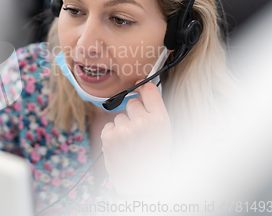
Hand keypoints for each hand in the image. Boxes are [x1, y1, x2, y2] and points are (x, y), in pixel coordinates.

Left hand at [100, 80, 171, 195]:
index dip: (143, 88)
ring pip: (119, 116)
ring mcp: (125, 130)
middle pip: (131, 102)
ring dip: (122, 127)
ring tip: (130, 144)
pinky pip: (108, 126)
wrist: (142, 183)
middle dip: (133, 114)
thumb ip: (153, 111)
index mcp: (160, 120)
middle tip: (139, 132)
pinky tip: (121, 147)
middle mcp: (143, 122)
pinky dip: (112, 135)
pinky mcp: (109, 137)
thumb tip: (141, 88)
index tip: (140, 89)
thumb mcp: (163, 133)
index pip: (149, 90)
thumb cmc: (153, 156)